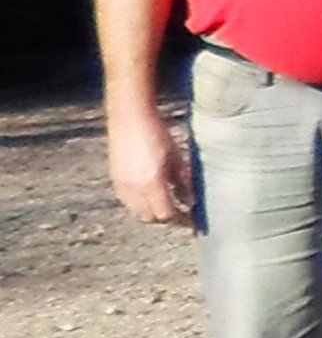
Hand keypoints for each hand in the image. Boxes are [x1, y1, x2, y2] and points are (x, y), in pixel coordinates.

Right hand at [105, 109, 194, 225]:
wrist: (130, 118)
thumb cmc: (157, 133)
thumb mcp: (176, 157)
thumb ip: (183, 181)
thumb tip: (191, 201)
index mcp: (152, 183)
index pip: (166, 214)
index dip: (180, 219)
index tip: (190, 218)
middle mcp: (134, 188)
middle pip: (150, 217)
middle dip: (166, 218)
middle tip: (180, 214)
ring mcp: (121, 185)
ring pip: (137, 212)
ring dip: (151, 213)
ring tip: (166, 205)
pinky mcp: (114, 180)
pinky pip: (127, 202)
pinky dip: (139, 204)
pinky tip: (150, 195)